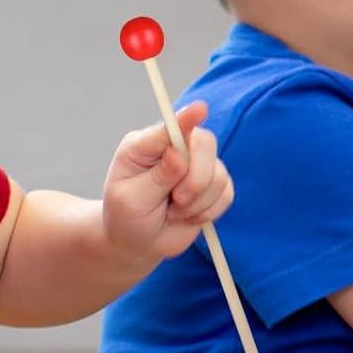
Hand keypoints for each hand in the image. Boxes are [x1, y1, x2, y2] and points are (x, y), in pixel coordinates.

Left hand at [101, 100, 233, 261]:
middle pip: (204, 144)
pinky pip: (226, 193)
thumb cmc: (126, 218)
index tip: (200, 109)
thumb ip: (156, 177)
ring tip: (173, 212)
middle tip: (176, 201)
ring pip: (218, 173)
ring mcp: (196, 163)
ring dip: (198, 202)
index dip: (186, 119)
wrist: (138, 242)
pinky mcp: (213, 184)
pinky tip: (187, 216)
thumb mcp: (131, 200)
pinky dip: (208, 211)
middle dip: (196, 179)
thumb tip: (177, 154)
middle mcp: (174, 147)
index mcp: (145, 145)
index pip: (170, 127)